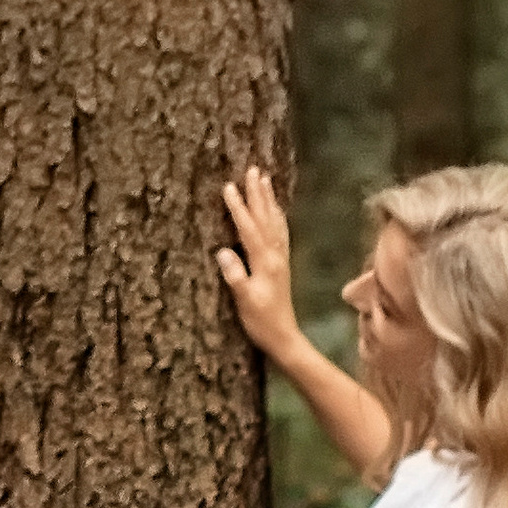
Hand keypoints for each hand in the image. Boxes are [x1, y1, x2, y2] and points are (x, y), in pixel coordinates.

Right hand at [216, 165, 298, 359]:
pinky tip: (275, 211)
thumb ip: (235, 276)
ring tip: (265, 180)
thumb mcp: (244, 301)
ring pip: (274, 222)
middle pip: (265, 218)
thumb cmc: (261, 321)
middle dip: (258, 194)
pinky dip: (276, 217)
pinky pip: (280, 233)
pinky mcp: (281, 264)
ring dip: (269, 201)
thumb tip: (223, 251)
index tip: (229, 186)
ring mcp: (280, 259)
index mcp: (265, 262)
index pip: (249, 228)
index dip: (238, 207)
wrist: (284, 336)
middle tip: (253, 170)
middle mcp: (275, 256)